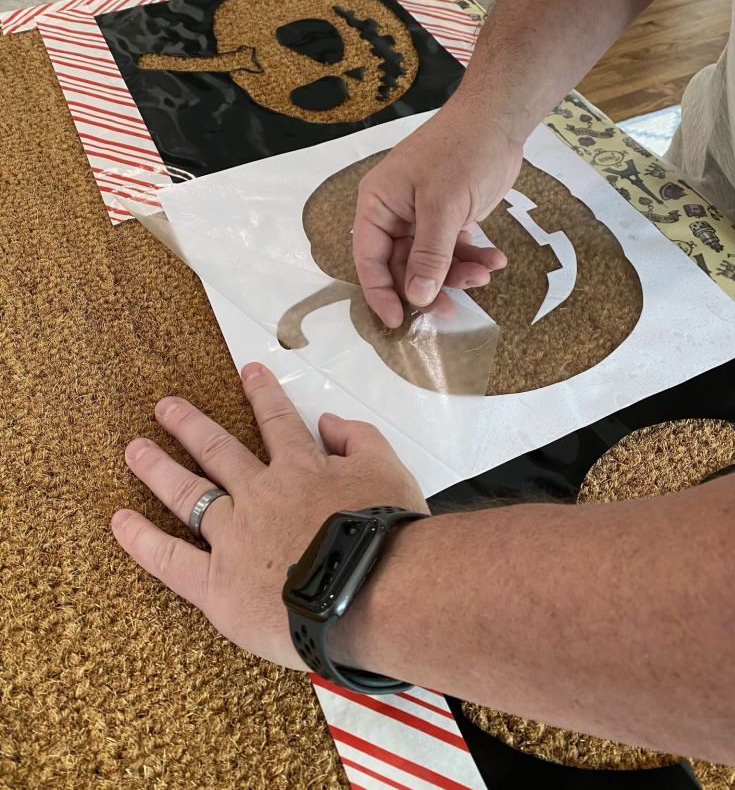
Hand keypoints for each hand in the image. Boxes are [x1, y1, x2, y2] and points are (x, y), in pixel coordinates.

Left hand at [111, 363, 427, 669]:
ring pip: (188, 494)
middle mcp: (260, 494)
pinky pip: (171, 559)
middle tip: (166, 407)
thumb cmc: (387, 535)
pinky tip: (119, 522)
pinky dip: (142, 540)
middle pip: (218, 451)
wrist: (373, 589)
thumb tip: (330, 421)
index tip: (248, 370)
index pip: (278, 421)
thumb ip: (360, 438)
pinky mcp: (219, 585)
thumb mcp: (390, 469)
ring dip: (158, 468)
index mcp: (302, 469)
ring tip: (134, 449)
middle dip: (190, 425)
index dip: (263, 392)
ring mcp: (234, 537)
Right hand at [353, 103, 522, 326]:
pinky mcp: (449, 217)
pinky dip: (473, 257)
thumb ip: (429, 255)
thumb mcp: (443, 206)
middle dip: (430, 288)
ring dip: (458, 274)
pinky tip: (496, 260)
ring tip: (487, 274)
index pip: (370, 260)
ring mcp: (423, 216)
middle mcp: (395, 214)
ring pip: (433, 263)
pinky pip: (454, 249)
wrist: (498, 120)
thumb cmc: (461, 152)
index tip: (398, 322)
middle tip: (453, 310)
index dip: (381, 293)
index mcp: (378, 205)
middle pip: (403, 267)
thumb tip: (416, 297)